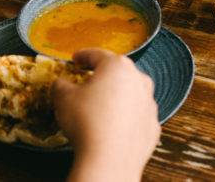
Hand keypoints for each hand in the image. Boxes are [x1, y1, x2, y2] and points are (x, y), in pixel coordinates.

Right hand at [53, 49, 159, 181]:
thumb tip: (62, 83)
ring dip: (117, 96)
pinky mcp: (152, 126)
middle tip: (87, 82)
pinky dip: (126, 116)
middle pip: (118, 72)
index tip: (76, 59)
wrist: (109, 160)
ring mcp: (149, 103)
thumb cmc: (87, 122)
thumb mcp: (63, 98)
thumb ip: (61, 84)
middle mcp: (138, 80)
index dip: (83, 56)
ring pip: (130, 93)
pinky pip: (136, 115)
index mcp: (117, 67)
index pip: (97, 54)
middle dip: (103, 76)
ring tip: (100, 106)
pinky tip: (113, 125)